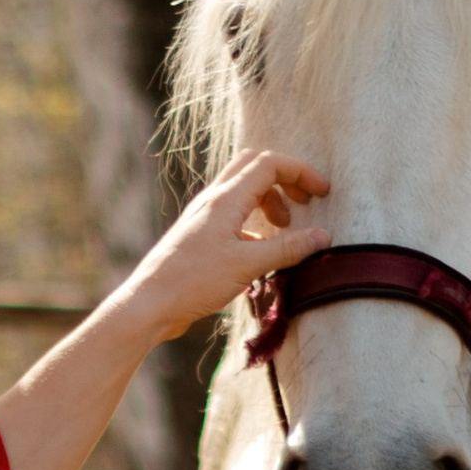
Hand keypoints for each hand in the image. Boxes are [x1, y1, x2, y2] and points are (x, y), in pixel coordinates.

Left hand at [123, 149, 331, 342]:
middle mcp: (213, 201)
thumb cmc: (192, 282)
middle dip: (285, 180)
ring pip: (243, 192)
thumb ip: (287, 249)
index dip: (300, 172)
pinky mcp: (198, 237)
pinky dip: (253, 224)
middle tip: (305, 202)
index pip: (270, 164)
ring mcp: (203, 218)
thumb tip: (322, 237)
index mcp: (226, 199)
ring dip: (269, 202)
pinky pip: (232, 216)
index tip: (322, 192)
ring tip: (285, 228)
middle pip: (255, 168)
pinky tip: (261, 251)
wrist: (148, 305)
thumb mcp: (247, 265)